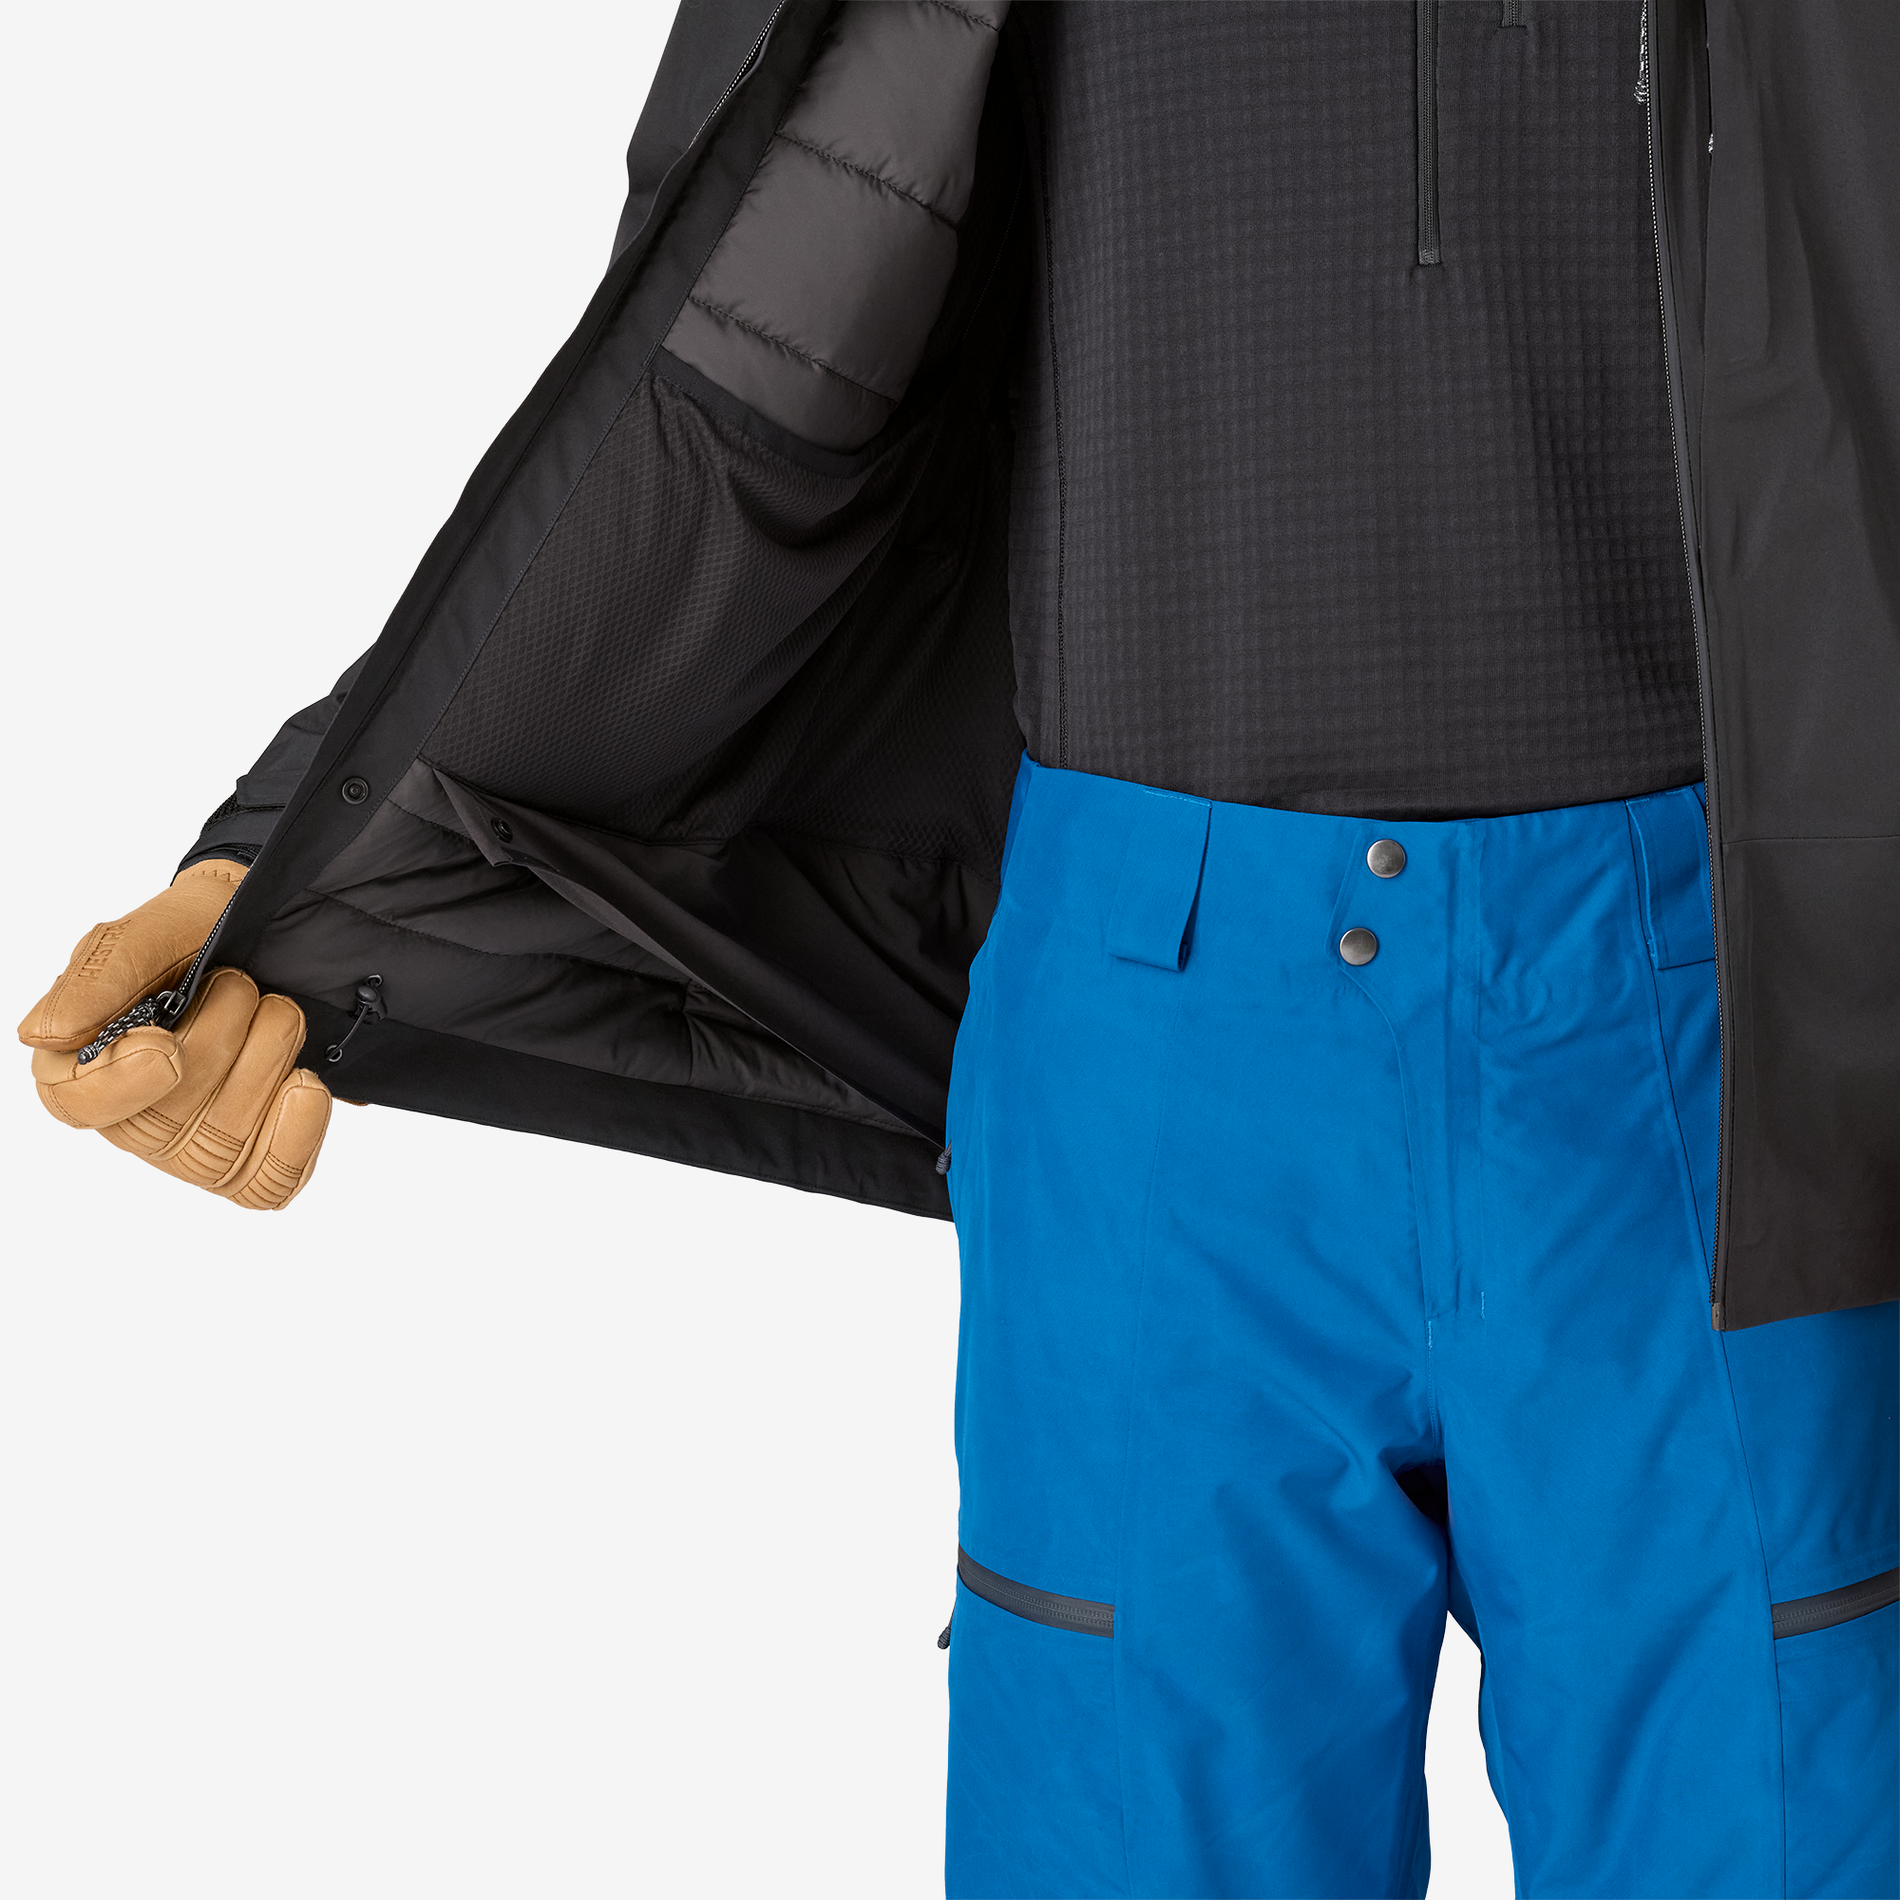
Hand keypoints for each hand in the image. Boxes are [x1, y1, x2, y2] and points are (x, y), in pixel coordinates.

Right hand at [19, 861, 331, 1208]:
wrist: (277, 938)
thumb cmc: (199, 936)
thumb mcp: (148, 935)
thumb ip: (98, 978)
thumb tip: (44, 1035)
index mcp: (85, 1062)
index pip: (79, 1105)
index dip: (124, 1084)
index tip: (166, 1046)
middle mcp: (134, 1115)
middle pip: (166, 1121)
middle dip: (220, 1038)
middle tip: (237, 984)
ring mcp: (193, 1145)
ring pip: (225, 1142)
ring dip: (266, 1057)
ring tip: (274, 1010)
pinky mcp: (252, 1160)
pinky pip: (269, 1182)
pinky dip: (296, 1133)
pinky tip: (304, 1083)